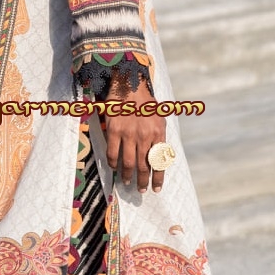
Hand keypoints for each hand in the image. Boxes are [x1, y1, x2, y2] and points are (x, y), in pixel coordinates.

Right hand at [102, 73, 166, 193]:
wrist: (129, 85)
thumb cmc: (146, 102)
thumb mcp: (160, 118)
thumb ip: (159, 137)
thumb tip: (160, 156)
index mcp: (158, 133)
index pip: (160, 162)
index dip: (158, 178)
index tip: (156, 188)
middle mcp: (144, 136)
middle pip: (145, 166)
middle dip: (144, 181)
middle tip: (141, 190)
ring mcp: (128, 134)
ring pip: (129, 163)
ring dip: (128, 176)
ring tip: (128, 182)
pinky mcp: (114, 130)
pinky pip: (113, 153)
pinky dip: (113, 164)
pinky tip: (114, 168)